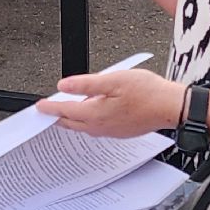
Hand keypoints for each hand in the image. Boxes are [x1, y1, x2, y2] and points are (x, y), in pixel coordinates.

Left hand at [35, 69, 185, 137]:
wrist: (170, 107)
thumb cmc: (147, 92)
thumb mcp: (113, 79)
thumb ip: (86, 84)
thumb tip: (64, 85)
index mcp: (97, 113)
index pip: (66, 111)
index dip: (50, 107)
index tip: (39, 106)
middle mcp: (102, 126)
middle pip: (72, 122)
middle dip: (58, 116)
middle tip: (47, 110)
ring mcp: (112, 130)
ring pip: (84, 127)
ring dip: (72, 119)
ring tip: (64, 110)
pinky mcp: (121, 130)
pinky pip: (97, 128)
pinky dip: (86, 121)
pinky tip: (90, 112)